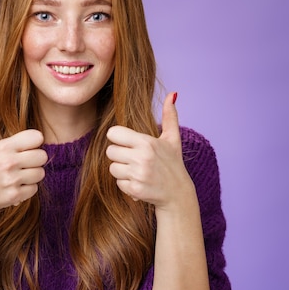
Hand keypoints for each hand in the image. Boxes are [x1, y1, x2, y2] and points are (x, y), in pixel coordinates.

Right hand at [0, 97, 47, 215]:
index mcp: (3, 147)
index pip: (36, 137)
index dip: (33, 142)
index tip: (23, 148)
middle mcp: (8, 162)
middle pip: (42, 155)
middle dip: (34, 160)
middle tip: (22, 163)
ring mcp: (11, 180)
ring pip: (41, 173)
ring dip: (32, 175)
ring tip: (18, 175)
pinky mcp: (15, 195)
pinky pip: (35, 188)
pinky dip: (28, 189)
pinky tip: (15, 187)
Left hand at [106, 92, 193, 211]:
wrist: (178, 194)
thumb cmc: (173, 163)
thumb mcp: (173, 139)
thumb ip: (169, 116)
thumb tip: (172, 94)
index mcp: (147, 142)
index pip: (113, 133)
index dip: (118, 138)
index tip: (127, 143)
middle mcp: (141, 157)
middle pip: (110, 151)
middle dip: (120, 155)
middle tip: (134, 159)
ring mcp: (138, 174)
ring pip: (112, 168)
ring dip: (122, 170)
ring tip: (137, 171)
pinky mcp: (135, 189)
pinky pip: (117, 183)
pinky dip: (126, 184)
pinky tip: (138, 182)